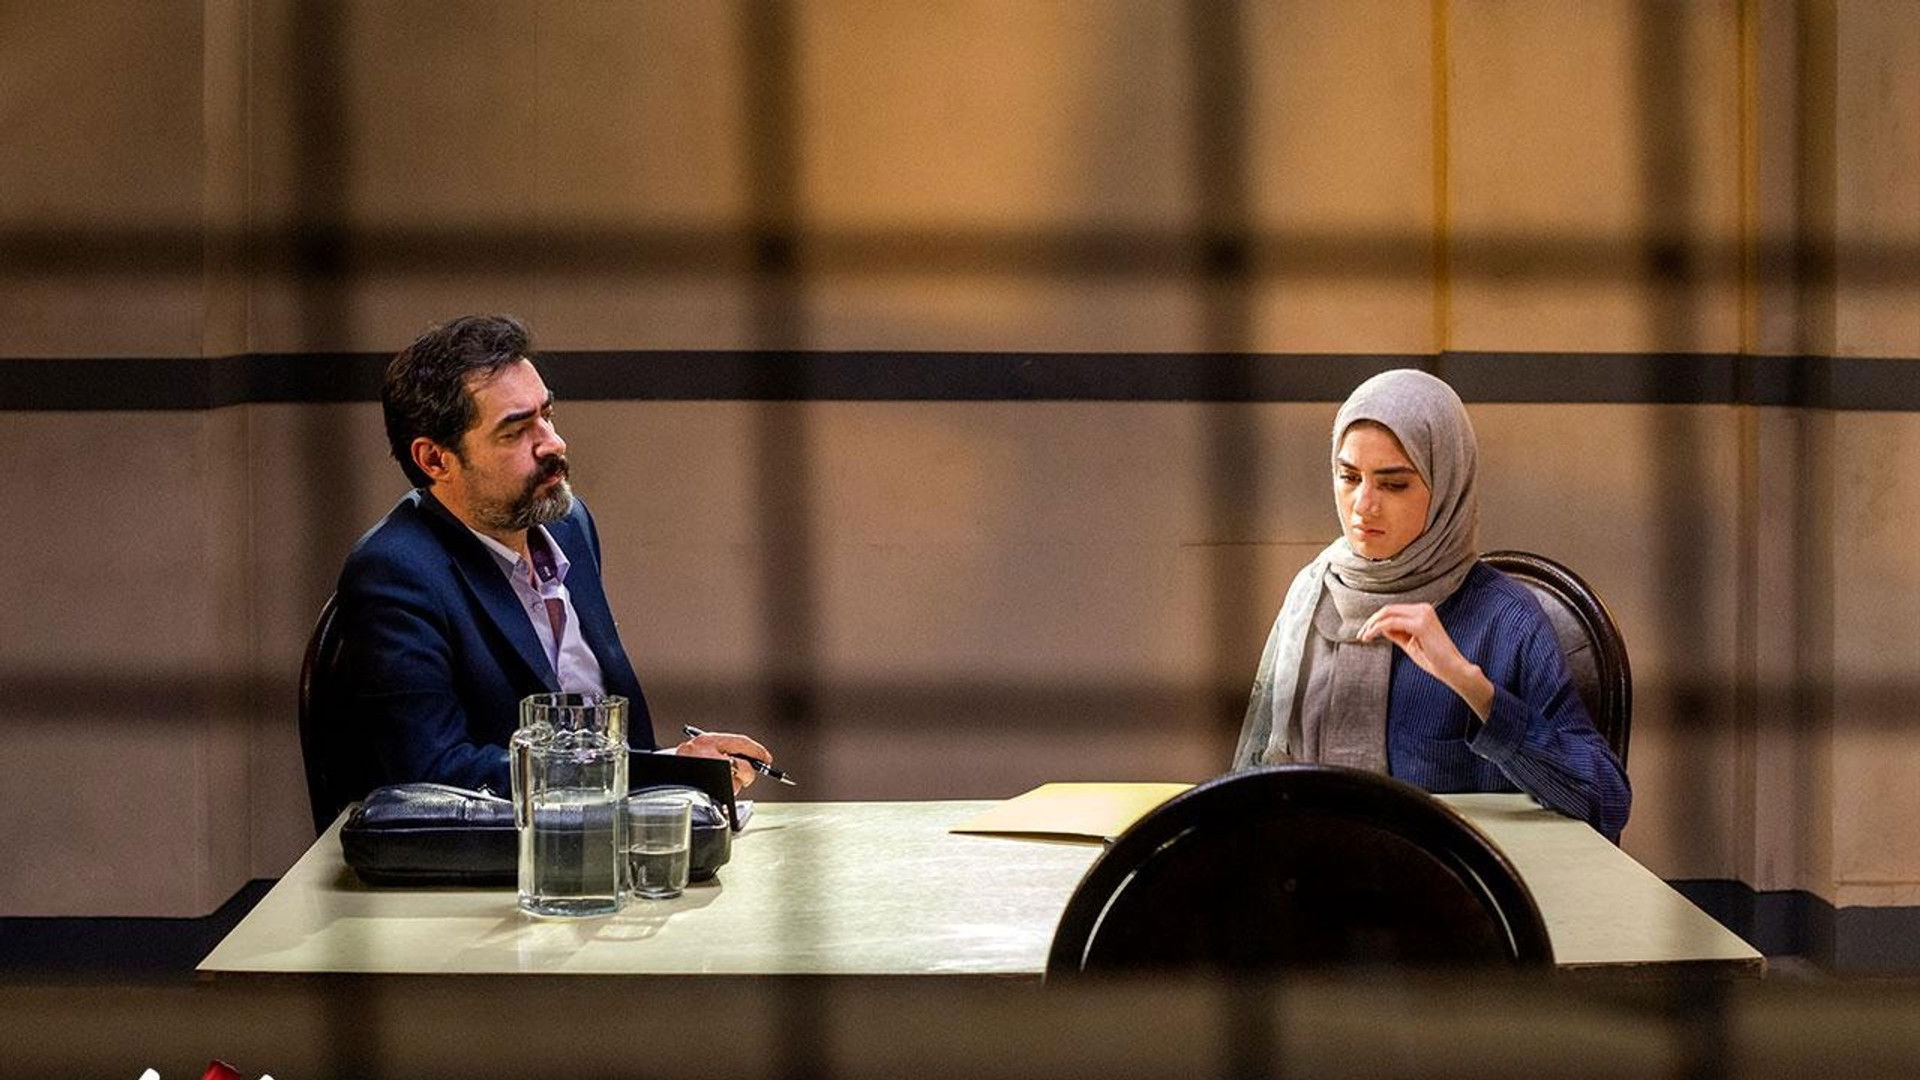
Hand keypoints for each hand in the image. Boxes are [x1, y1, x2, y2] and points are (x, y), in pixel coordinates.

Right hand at [674, 731, 772, 792]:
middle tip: (747, 776)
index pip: (740, 742)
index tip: (765, 758)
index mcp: (706, 741)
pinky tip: (715, 791)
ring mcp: (706, 773)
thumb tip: (751, 758)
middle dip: (749, 773)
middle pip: (743, 765)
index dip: (756, 750)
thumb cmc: (682, 766)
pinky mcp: (705, 789)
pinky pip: (727, 794)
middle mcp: (706, 755)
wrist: (659, 780)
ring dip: (734, 786)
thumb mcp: (699, 750)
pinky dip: (726, 794)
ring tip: (719, 783)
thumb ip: (722, 750)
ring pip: (736, 782)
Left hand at [1357, 602, 1494, 719]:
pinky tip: (1369, 637)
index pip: (1393, 610)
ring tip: (1363, 637)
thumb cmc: (1433, 659)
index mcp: (1422, 610)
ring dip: (1372, 625)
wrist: (1453, 669)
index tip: (1365, 633)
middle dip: (1371, 621)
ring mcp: (1423, 614)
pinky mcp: (1420, 624)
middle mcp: (1423, 608)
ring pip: (1387, 614)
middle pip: (1388, 609)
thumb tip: (1379, 627)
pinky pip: (1391, 623)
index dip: (1376, 620)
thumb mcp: (1410, 643)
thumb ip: (1396, 633)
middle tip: (1360, 635)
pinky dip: (1377, 629)